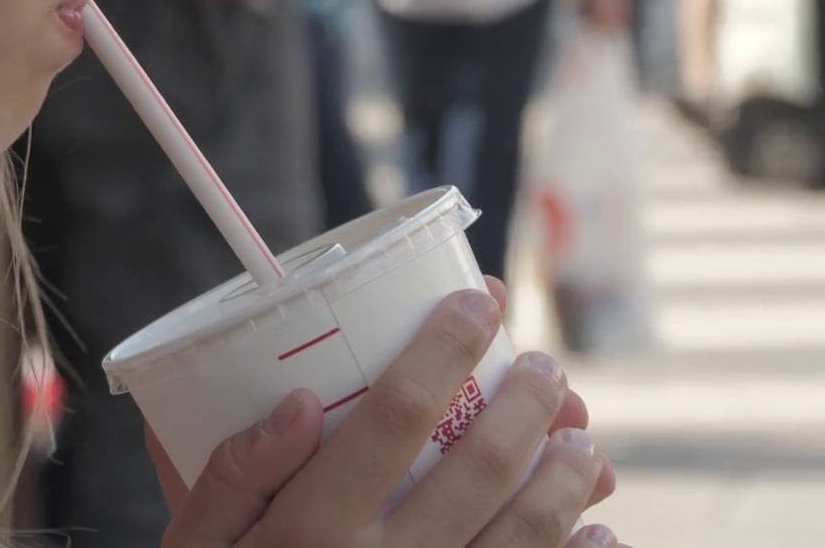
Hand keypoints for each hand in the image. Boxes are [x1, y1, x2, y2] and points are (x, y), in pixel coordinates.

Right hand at [154, 280, 618, 547]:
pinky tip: (595, 531)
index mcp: (308, 531)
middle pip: (482, 464)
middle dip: (527, 398)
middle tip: (541, 364)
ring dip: (567, 474)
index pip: (396, 415)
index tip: (476, 299)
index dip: (444, 347)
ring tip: (577, 437)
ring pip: (529, 532)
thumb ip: (230, 476)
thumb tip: (299, 401)